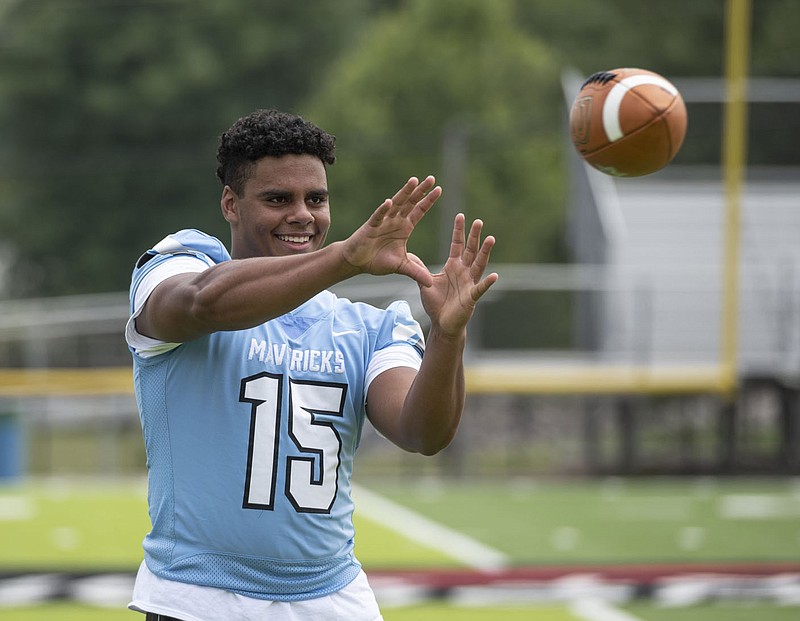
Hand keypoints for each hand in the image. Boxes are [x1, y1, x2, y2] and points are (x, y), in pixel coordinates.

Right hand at [341, 176, 440, 286]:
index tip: (439, 189)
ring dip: (405, 193)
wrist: (357, 262)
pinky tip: (389, 202)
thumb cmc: (377, 261)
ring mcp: (383, 221)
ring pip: (396, 204)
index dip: (428, 201)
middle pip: (410, 203)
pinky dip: (384, 210)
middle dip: (421, 191)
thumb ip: (416, 272)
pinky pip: (378, 216)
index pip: (419, 210)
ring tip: (414, 181)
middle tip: (432, 179)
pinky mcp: (371, 226)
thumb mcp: (402, 267)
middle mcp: (395, 221)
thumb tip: (431, 283)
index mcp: (404, 228)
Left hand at [418, 214, 497, 336]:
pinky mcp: (471, 297)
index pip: (457, 245)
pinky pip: (480, 289)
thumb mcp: (424, 283)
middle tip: (478, 221)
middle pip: (470, 250)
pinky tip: (494, 276)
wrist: (441, 324)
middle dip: (474, 236)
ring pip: (479, 265)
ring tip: (491, 239)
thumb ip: (419, 268)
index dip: (459, 231)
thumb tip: (408, 254)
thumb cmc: (436, 304)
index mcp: (453, 266)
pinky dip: (487, 283)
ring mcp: (469, 283)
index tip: (461, 215)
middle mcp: (464, 272)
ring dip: (485, 253)